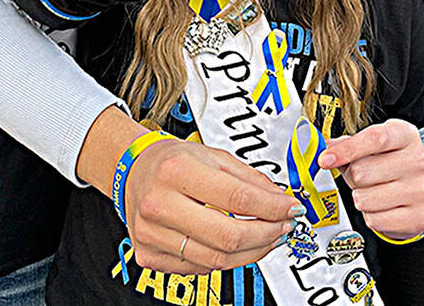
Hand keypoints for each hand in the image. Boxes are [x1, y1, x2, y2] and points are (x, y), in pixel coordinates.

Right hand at [125, 138, 301, 273]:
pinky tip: (236, 246)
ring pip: (217, 259)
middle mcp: (160, 203)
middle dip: (266, 234)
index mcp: (176, 170)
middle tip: (283, 226)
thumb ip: (250, 179)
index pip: (237, 198)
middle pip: (229, 236)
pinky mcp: (149, 255)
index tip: (290, 208)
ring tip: (266, 237)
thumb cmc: (171, 162)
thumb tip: (280, 201)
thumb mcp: (213, 155)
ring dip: (252, 251)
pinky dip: (226, 259)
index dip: (272, 208)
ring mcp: (152, 234)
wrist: (132, 172)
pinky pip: (200, 267)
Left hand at [318, 119, 423, 241]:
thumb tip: (320, 148)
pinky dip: (372, 216)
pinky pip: (375, 220)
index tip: (325, 160)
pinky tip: (383, 206)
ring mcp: (421, 190)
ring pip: (364, 199)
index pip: (374, 139)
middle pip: (362, 172)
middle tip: (363, 177)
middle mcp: (418, 161)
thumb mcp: (372, 146)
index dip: (346, 150)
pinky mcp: (420, 216)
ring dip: (361, 197)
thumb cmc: (389, 163)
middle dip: (353, 177)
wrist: (418, 188)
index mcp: (405, 135)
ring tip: (374, 191)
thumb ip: (345, 144)